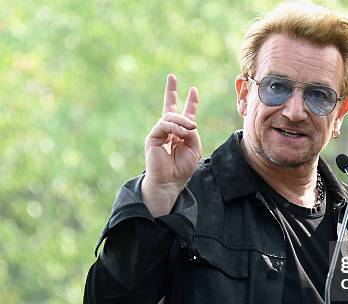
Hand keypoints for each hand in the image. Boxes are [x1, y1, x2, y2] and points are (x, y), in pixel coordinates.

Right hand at [142, 74, 201, 215]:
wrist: (170, 182)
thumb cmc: (182, 168)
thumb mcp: (194, 149)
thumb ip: (192, 133)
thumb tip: (186, 123)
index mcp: (181, 134)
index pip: (185, 114)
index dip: (191, 103)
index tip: (194, 90)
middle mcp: (169, 131)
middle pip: (169, 107)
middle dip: (171, 91)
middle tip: (171, 76)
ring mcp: (160, 133)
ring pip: (171, 116)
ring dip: (183, 121)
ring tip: (191, 129)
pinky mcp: (153, 137)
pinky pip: (164, 125)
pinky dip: (175, 128)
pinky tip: (182, 134)